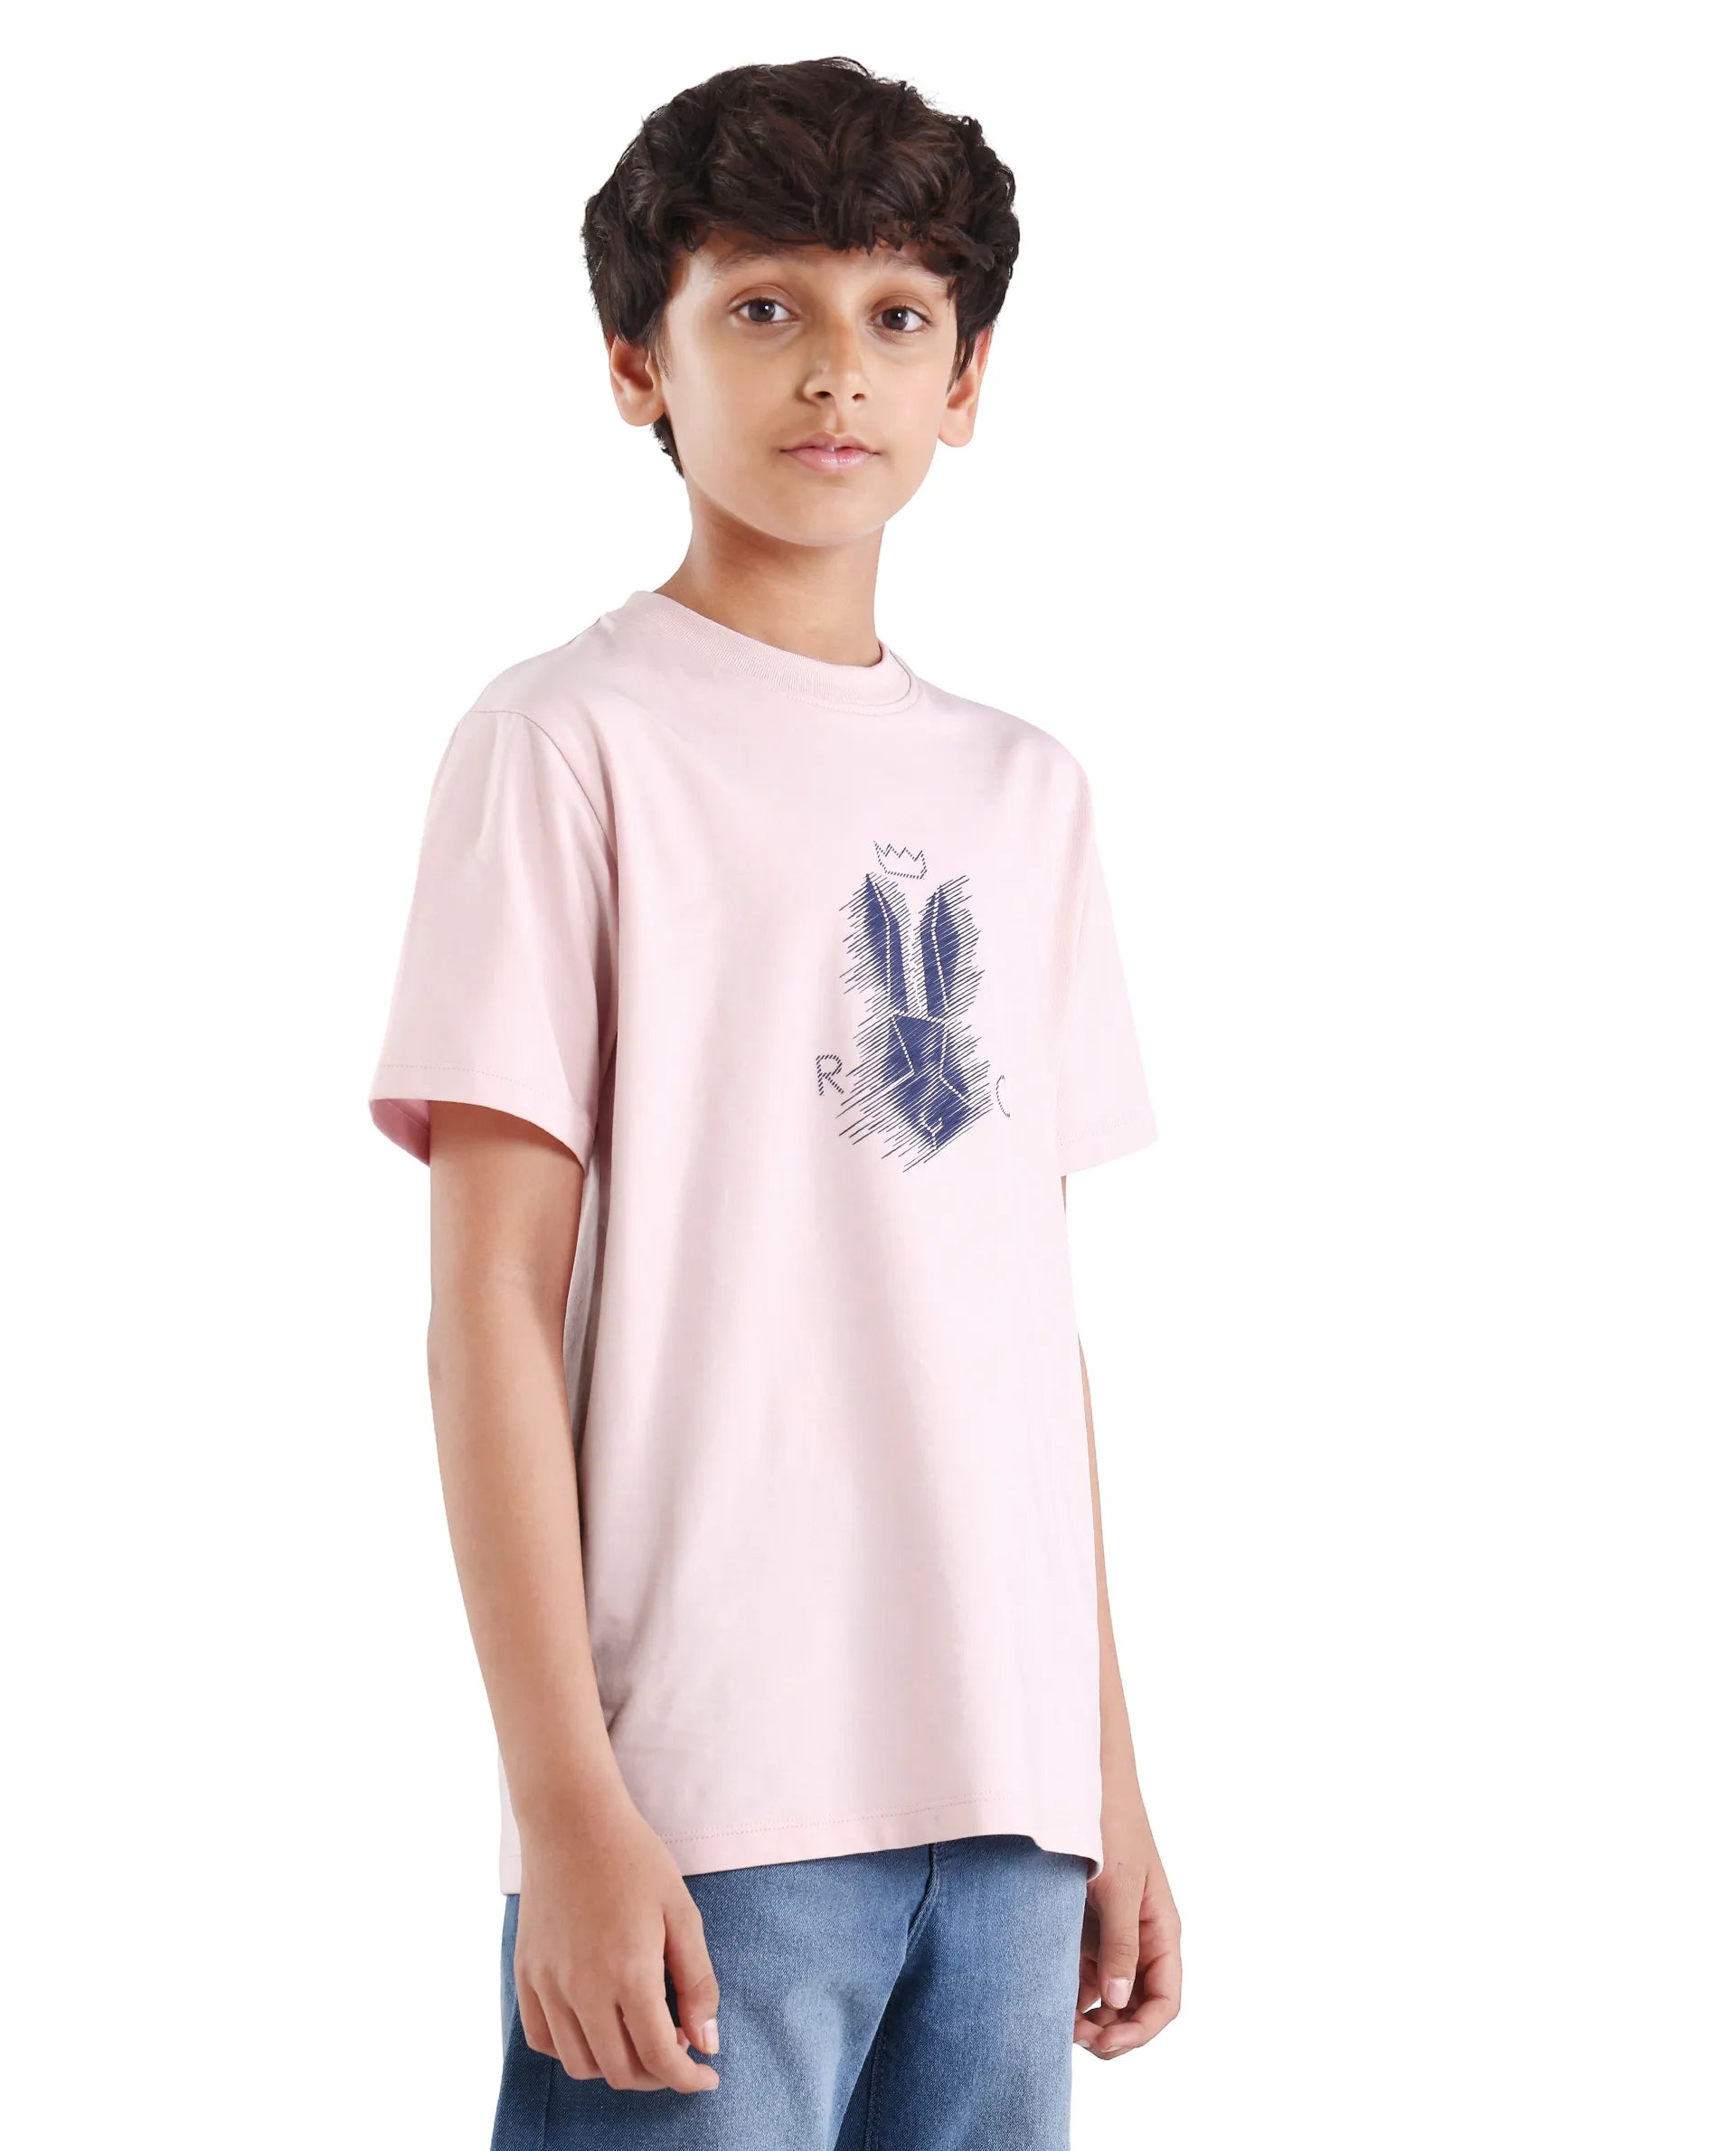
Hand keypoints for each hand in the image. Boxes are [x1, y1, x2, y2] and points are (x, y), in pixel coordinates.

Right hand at [513, 1785, 721, 2093]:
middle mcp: (583, 1989)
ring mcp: (548, 1984)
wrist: (572, 1821)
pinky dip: (572, 2048)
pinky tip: (596, 2025)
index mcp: (629, 1973)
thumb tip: (707, 2042)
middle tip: (679, 2050)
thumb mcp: (681, 1913)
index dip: (688, 2078)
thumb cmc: (634, 1860)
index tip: (707, 2076)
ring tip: (639, 2035)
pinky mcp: (526, 1975)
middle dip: (658, 2075)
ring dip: (616, 2066)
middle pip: (621, 2071)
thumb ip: (697, 1982)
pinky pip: (543, 2040)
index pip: (661, 2057)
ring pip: (580, 2064)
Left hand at [1075, 1777, 1181, 2059]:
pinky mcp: (1084, 1926)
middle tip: (1073, 2035)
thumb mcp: (1118, 1885)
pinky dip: (1067, 1989)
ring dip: (1085, 2015)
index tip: (1105, 2042)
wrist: (1078, 1779)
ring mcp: (1111, 1934)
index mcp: (1161, 1931)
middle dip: (1111, 2031)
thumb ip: (1121, 1943)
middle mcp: (1140, 1938)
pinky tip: (1044, 1994)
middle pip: (1136, 2006)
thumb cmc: (1110, 1823)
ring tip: (1053, 2020)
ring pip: (1106, 1995)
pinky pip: (1081, 1970)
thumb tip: (1120, 2003)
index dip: (1141, 2031)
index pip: (1165, 2000)